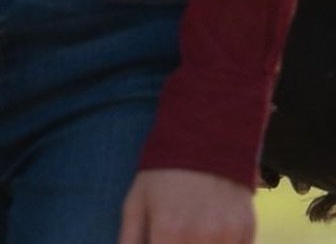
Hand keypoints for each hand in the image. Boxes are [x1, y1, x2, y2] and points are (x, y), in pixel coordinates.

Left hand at [117, 167, 257, 243]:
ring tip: (188, 234)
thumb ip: (130, 238)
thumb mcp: (136, 202)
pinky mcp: (248, 232)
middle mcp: (201, 237)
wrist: (205, 145)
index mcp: (168, 231)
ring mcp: (228, 236)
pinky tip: (208, 236)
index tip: (158, 243)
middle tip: (174, 238)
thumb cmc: (162, 176)